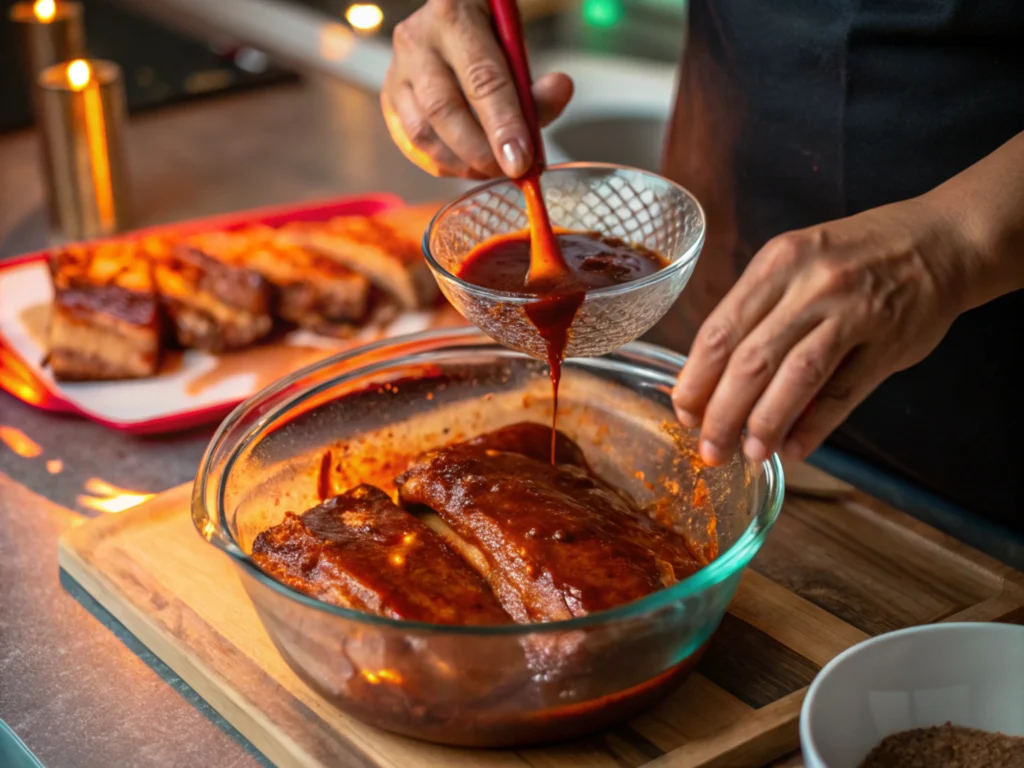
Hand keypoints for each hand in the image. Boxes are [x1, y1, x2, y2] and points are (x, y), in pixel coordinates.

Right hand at [382, 0, 573, 178]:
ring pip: (422, 133)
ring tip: (491, 169)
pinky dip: (442, 164)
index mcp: (453, 17)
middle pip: (445, 111)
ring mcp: (397, 73)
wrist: (448, 23)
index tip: (521, 160)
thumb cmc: (485, 35)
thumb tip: (559, 94)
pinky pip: (411, 145)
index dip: (503, 126)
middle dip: (480, 152)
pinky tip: (466, 166)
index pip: (481, 80)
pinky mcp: (389, 101)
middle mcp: (416, 42)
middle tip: (508, 171)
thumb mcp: (515, 44)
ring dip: (460, 163)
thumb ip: (533, 80)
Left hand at [672, 196, 974, 465]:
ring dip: (766, 424)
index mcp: (778, 263)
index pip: (719, 330)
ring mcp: (853, 311)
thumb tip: (715, 383)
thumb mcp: (795, 262)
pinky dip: (815, 426)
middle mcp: (811, 284)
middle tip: (709, 449)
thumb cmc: (854, 257)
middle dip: (722, 414)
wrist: (940, 241)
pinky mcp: (889, 341)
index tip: (684, 412)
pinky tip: (794, 448)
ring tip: (749, 454)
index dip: (696, 379)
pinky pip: (843, 392)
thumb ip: (757, 313)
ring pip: (794, 378)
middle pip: (750, 360)